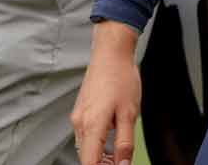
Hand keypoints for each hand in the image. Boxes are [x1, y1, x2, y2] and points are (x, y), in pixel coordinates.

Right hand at [70, 21, 142, 164]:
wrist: (110, 53)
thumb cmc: (121, 78)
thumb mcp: (129, 114)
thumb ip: (125, 143)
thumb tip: (122, 164)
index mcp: (91, 125)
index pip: (89, 162)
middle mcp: (79, 122)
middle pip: (86, 156)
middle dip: (102, 163)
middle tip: (120, 162)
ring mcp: (78, 116)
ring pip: (86, 145)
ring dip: (99, 154)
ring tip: (119, 151)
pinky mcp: (80, 110)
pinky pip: (85, 134)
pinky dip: (96, 141)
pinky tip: (111, 136)